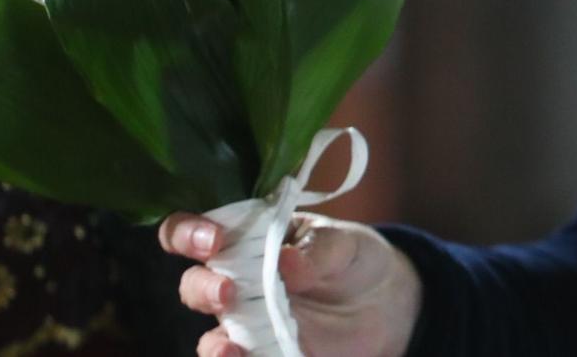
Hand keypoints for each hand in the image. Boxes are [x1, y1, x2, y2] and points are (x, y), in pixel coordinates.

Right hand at [160, 211, 422, 356]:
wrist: (386, 304)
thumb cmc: (354, 259)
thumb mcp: (346, 244)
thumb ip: (318, 249)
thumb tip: (285, 260)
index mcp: (249, 240)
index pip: (198, 231)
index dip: (190, 233)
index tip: (214, 239)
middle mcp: (238, 283)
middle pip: (195, 286)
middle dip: (203, 288)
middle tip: (228, 292)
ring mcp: (249, 324)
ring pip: (212, 338)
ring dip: (215, 346)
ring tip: (231, 349)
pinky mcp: (265, 355)